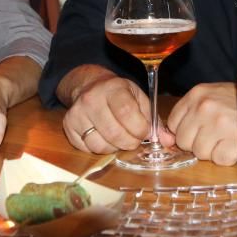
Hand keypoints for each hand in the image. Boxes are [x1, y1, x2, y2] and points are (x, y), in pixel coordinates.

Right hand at [60, 67, 174, 152]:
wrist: (91, 87)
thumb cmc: (119, 95)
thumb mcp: (139, 99)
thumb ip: (154, 120)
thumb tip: (168, 141)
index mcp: (112, 88)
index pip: (126, 113)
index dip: (139, 129)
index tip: (144, 132)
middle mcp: (91, 99)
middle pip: (114, 133)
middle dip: (130, 142)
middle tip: (133, 139)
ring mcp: (77, 114)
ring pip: (100, 145)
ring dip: (114, 147)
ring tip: (118, 137)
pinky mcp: (68, 126)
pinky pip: (87, 149)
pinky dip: (99, 148)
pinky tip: (104, 137)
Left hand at [166, 83, 236, 165]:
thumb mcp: (210, 97)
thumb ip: (187, 114)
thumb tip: (166, 140)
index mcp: (197, 94)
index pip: (172, 123)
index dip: (184, 130)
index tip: (197, 130)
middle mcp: (205, 108)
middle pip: (183, 141)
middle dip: (196, 142)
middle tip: (214, 134)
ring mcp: (220, 125)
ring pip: (199, 153)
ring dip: (212, 150)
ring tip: (226, 138)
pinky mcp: (234, 142)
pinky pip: (218, 160)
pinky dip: (226, 157)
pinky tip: (235, 144)